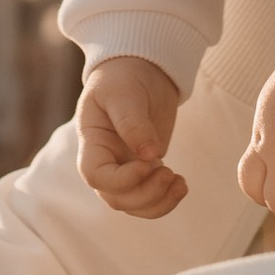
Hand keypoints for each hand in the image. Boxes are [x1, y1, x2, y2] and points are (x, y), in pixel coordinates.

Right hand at [76, 55, 187, 218]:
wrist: (140, 69)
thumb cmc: (123, 77)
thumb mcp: (123, 93)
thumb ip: (133, 123)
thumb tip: (150, 155)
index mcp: (93, 142)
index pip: (96, 176)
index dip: (121, 180)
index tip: (147, 164)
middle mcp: (106, 161)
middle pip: (116, 198)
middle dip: (145, 194)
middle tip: (168, 172)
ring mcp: (125, 168)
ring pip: (134, 204)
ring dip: (158, 202)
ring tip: (179, 181)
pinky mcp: (145, 170)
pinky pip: (151, 198)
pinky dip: (167, 199)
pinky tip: (181, 183)